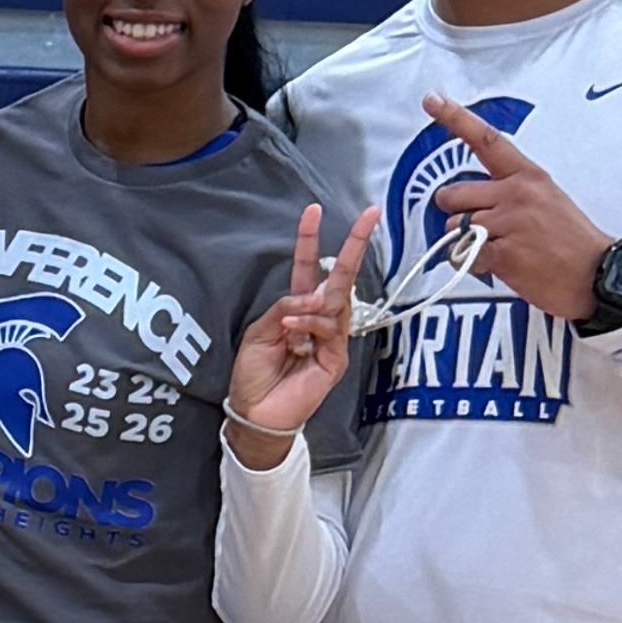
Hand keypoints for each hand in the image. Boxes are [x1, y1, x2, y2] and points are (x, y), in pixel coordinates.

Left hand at [225, 205, 379, 470]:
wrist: (255, 412)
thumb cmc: (253, 374)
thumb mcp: (258, 331)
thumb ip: (283, 308)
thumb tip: (311, 296)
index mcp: (296, 308)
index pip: (308, 267)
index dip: (309, 240)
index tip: (313, 210)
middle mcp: (318, 319)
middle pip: (341, 277)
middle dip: (354, 245)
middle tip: (368, 216)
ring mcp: (330, 338)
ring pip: (335, 304)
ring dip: (313, 305)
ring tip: (291, 321)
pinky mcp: (336, 359)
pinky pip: (331, 331)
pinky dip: (312, 325)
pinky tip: (295, 331)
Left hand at [420, 93, 608, 319]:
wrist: (602, 276)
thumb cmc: (571, 242)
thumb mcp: (548, 201)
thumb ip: (508, 192)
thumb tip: (468, 199)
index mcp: (528, 176)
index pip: (487, 141)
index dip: (455, 119)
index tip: (432, 99)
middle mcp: (517, 193)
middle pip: (451, 195)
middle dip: (457, 213)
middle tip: (484, 228)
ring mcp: (510, 223)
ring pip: (454, 227)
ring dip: (467, 243)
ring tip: (503, 249)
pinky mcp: (504, 254)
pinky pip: (463, 255)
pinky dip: (474, 265)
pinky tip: (503, 266)